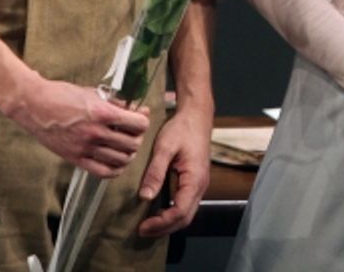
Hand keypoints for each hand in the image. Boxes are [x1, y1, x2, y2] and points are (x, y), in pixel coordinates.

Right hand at [4, 77, 149, 178]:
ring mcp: (85, 148)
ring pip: (122, 160)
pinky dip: (115, 170)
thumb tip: (135, 109)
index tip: (140, 118)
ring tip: (126, 146)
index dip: (143, 121)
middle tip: (133, 132)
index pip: (139, 124)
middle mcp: (96, 133)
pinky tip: (116, 162)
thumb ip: (115, 103)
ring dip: (128, 153)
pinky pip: (103, 172)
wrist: (35, 105)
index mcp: (103, 113)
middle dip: (137, 137)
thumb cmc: (63, 95)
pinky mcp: (75, 159)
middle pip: (133, 144)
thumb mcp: (94, 93)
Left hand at [137, 105, 212, 236]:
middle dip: (164, 228)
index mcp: (195, 179)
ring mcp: (200, 184)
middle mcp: (201, 185)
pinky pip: (186, 204)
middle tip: (142, 230)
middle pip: (185, 218)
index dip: (161, 223)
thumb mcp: (165, 147)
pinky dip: (173, 213)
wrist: (197, 114)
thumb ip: (155, 172)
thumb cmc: (183, 128)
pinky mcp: (195, 180)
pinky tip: (158, 211)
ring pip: (187, 213)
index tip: (142, 226)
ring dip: (168, 223)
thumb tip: (145, 196)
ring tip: (148, 224)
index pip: (180, 211)